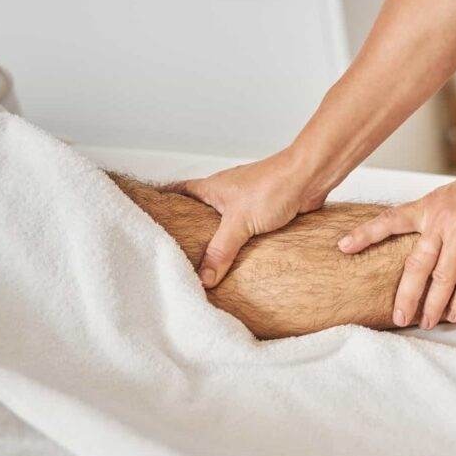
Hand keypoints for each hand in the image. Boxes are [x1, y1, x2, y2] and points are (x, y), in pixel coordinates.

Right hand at [171, 149, 324, 287]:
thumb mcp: (239, 222)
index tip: (146, 219)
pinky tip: (236, 261)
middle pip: (197, 214)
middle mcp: (224, 194)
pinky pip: (245, 232)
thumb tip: (204, 278)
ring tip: (202, 265)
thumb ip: (220, 250)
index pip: (176, 193)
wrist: (310, 178)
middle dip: (187, 232)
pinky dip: (239, 245)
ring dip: (216, 241)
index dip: (160, 204)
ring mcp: (244, 203)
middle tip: (173, 254)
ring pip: (222, 225)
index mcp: (210, 189)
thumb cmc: (273, 186)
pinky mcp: (263, 213)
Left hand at [338, 162, 455, 328]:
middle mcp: (442, 221)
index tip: (343, 246)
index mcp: (430, 205)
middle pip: (415, 265)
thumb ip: (438, 215)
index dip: (365, 234)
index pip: (390, 220)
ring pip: (441, 279)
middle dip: (405, 295)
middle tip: (398, 317)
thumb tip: (426, 237)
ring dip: (432, 305)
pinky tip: (454, 316)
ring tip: (425, 322)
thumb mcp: (455, 194)